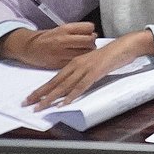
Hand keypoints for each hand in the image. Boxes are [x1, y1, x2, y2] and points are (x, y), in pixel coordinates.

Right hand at [0, 22, 96, 68]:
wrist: (30, 48)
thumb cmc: (48, 38)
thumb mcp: (62, 28)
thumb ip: (77, 30)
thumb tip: (93, 33)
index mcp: (65, 29)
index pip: (89, 28)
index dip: (91, 31)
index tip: (89, 33)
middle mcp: (63, 40)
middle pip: (89, 41)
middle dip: (91, 43)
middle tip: (89, 44)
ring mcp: (60, 53)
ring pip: (84, 53)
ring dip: (87, 53)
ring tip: (82, 51)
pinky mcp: (58, 64)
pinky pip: (75, 62)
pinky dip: (78, 61)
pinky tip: (76, 59)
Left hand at [25, 31, 153, 108]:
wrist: (125, 46)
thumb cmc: (110, 56)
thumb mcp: (92, 64)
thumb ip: (81, 73)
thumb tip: (72, 87)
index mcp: (74, 63)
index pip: (54, 79)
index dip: (41, 89)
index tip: (30, 98)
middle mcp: (76, 65)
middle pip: (55, 82)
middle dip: (40, 94)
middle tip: (27, 104)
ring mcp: (85, 68)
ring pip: (64, 86)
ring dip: (51, 97)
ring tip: (40, 107)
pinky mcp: (95, 72)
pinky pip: (81, 86)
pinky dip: (71, 96)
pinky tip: (64, 103)